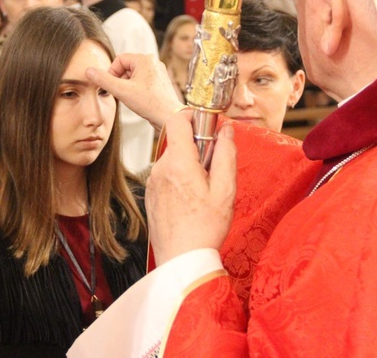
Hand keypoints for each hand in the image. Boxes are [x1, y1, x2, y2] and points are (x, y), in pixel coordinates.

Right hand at [86, 53, 183, 129]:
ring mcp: (158, 72)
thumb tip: (88, 71)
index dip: (111, 73)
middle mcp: (153, 62)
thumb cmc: (149, 103)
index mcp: (145, 59)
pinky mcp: (160, 82)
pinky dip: (136, 90)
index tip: (112, 86)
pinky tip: (139, 100)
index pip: (119, 60)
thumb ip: (103, 80)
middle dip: (120, 80)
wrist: (170, 117)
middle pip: (126, 67)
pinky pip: (142, 81)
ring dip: (127, 86)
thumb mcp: (121, 91)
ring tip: (131, 98)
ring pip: (134, 75)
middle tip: (121, 94)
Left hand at [147, 111, 236, 265]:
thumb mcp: (226, 190)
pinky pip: (167, 174)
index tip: (208, 126)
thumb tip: (225, 131)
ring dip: (189, 164)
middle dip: (197, 146)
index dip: (194, 117)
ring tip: (203, 189)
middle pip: (178, 140)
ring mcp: (153, 181)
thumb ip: (226, 155)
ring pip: (173, 158)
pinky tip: (191, 199)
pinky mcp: (151, 193)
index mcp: (179, 164)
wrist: (181, 260)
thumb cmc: (205, 229)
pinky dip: (180, 177)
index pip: (177, 120)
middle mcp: (161, 169)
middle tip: (213, 168)